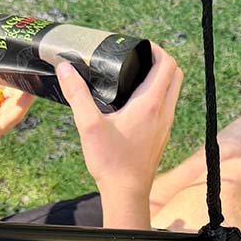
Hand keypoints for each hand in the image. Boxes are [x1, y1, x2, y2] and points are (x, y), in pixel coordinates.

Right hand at [56, 44, 181, 208]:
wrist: (127, 194)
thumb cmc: (111, 163)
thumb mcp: (89, 125)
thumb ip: (77, 94)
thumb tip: (65, 68)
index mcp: (151, 105)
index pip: (167, 65)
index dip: (155, 49)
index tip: (137, 46)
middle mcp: (164, 113)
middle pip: (175, 75)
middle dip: (160, 60)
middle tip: (137, 57)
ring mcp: (165, 126)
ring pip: (173, 92)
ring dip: (160, 78)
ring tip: (135, 74)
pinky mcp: (161, 137)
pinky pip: (166, 107)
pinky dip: (157, 95)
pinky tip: (135, 100)